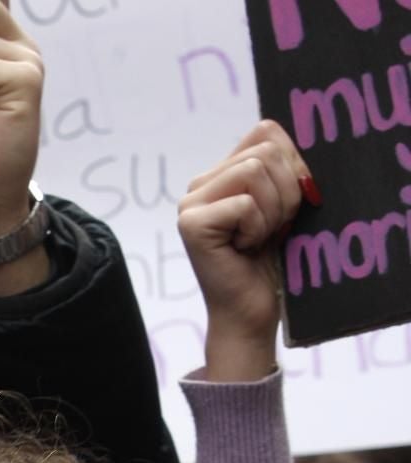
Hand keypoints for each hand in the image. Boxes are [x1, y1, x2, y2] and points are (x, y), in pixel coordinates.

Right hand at [178, 120, 309, 381]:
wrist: (251, 309)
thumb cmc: (270, 259)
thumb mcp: (283, 203)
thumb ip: (282, 165)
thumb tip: (289, 136)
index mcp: (220, 173)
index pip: (265, 131)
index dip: (292, 162)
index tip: (287, 203)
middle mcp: (199, 185)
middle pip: (264, 152)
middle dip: (286, 191)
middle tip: (272, 228)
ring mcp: (190, 204)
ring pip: (256, 171)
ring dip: (273, 211)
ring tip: (258, 238)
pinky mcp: (192, 224)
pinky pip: (246, 204)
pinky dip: (257, 228)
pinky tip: (244, 248)